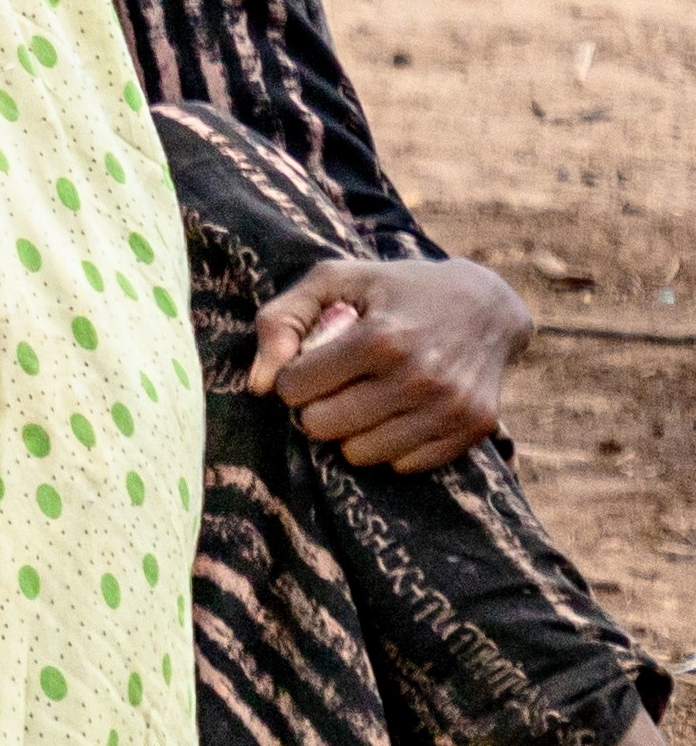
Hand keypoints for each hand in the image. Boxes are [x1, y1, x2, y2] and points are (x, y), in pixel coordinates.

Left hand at [252, 254, 530, 470]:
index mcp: (380, 338)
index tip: (311, 363)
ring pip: (359, 454)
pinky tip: (398, 412)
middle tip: (336, 384)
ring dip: (351, 430)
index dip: (293, 377)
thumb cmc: (395, 289)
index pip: (294, 388)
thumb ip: (280, 321)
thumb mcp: (333, 280)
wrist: (486, 304)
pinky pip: (403, 465)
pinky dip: (391, 444)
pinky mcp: (473, 428)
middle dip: (316, 407)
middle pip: (322, 427)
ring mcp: (450, 407)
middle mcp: (419, 377)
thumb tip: (258, 386)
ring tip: (365, 398)